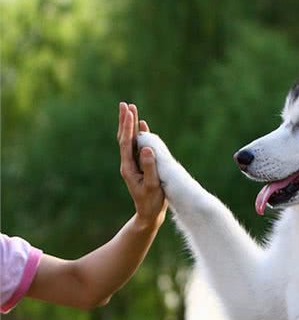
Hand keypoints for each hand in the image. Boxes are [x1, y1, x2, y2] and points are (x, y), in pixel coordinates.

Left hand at [117, 102, 166, 228]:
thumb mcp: (152, 185)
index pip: (126, 142)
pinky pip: (139, 147)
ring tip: (132, 110)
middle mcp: (129, 163)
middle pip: (125, 138)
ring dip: (131, 125)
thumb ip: (150, 167)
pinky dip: (141, 135)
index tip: (129, 112)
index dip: (127, 126)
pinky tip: (143, 126)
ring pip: (131, 141)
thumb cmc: (151, 202)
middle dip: (126, 121)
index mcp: (128, 167)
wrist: (150, 214)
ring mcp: (134, 164)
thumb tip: (146, 148)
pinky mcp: (141, 166)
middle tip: (126, 105)